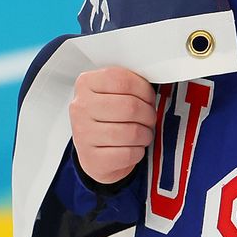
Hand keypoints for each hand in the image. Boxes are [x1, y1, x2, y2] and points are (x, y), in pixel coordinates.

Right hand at [69, 66, 156, 184]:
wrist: (95, 150)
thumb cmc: (110, 117)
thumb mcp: (115, 92)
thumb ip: (130, 82)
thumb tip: (156, 77)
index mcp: (86, 83)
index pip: (123, 81)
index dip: (145, 91)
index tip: (149, 98)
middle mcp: (81, 107)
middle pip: (130, 107)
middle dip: (149, 114)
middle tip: (149, 118)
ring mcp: (83, 134)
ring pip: (132, 132)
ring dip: (146, 134)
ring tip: (142, 133)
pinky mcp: (91, 158)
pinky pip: (128, 154)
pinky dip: (138, 152)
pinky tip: (132, 148)